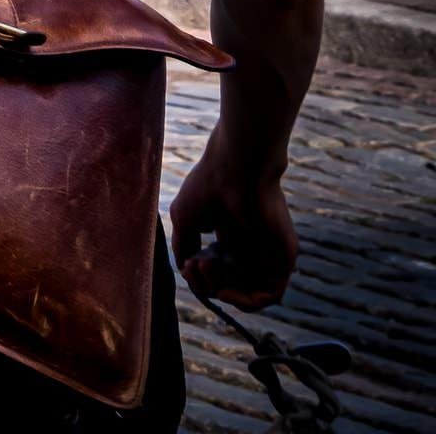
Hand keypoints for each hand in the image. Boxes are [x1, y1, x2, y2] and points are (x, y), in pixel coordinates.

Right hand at [171, 133, 298, 308]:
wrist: (237, 167)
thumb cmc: (209, 186)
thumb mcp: (184, 217)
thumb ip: (184, 246)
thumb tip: (187, 269)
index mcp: (230, 233)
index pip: (217, 268)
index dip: (200, 274)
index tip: (189, 263)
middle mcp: (250, 245)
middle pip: (229, 283)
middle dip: (208, 282)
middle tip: (196, 264)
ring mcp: (268, 252)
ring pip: (247, 292)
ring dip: (221, 290)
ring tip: (207, 267)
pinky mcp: (284, 259)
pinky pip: (270, 296)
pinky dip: (245, 300)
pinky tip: (226, 289)